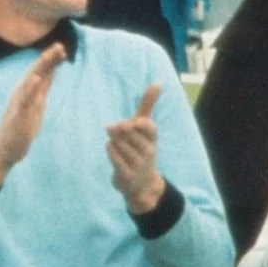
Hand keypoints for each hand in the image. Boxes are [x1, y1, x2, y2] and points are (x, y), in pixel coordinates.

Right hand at [0, 43, 65, 184]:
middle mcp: (22, 92)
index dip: (51, 60)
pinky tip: (37, 78)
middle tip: (60, 46)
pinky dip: (30, 87)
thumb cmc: (21, 128)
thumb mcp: (36, 105)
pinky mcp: (17, 113)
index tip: (62, 49)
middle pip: (36, 71)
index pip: (41, 71)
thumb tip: (51, 72)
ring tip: (50, 55)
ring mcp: (19, 102)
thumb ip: (42, 89)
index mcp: (28, 91)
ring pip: (30, 80)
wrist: (4, 148)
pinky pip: (24, 98)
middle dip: (48, 58)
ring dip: (40, 67)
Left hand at [106, 84, 164, 214]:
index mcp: (152, 138)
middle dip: (119, 128)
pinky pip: (114, 157)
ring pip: (119, 143)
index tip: (134, 122)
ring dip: (112, 139)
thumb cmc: (141, 147)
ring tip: (114, 141)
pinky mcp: (128, 175)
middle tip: (114, 128)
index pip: (149, 128)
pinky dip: (110, 149)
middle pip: (128, 133)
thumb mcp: (145, 127)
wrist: (142, 184)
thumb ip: (148, 105)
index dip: (140, 124)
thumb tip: (158, 82)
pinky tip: (110, 146)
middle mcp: (149, 152)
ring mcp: (139, 165)